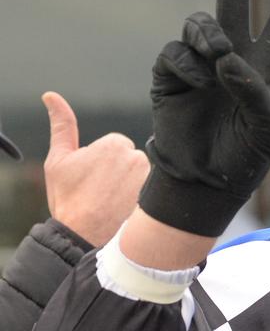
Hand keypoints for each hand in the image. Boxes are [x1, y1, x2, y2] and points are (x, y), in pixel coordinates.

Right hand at [43, 91, 149, 246]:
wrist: (83, 235)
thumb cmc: (68, 198)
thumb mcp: (58, 160)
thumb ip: (61, 125)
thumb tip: (51, 96)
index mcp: (115, 144)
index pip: (116, 145)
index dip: (102, 162)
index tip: (92, 178)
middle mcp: (138, 156)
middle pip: (130, 158)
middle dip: (118, 171)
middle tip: (101, 191)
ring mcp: (150, 178)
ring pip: (140, 174)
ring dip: (131, 184)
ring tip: (114, 201)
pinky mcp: (156, 195)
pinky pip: (151, 189)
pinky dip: (142, 196)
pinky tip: (128, 207)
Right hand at [138, 0, 269, 235]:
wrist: (204, 183)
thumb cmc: (243, 158)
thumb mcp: (266, 129)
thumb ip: (254, 91)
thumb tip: (227, 57)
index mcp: (263, 67)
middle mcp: (231, 57)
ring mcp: (199, 64)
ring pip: (201, 23)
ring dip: (209, 35)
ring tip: (218, 57)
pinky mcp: (170, 75)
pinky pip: (175, 53)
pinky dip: (187, 67)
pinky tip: (195, 86)